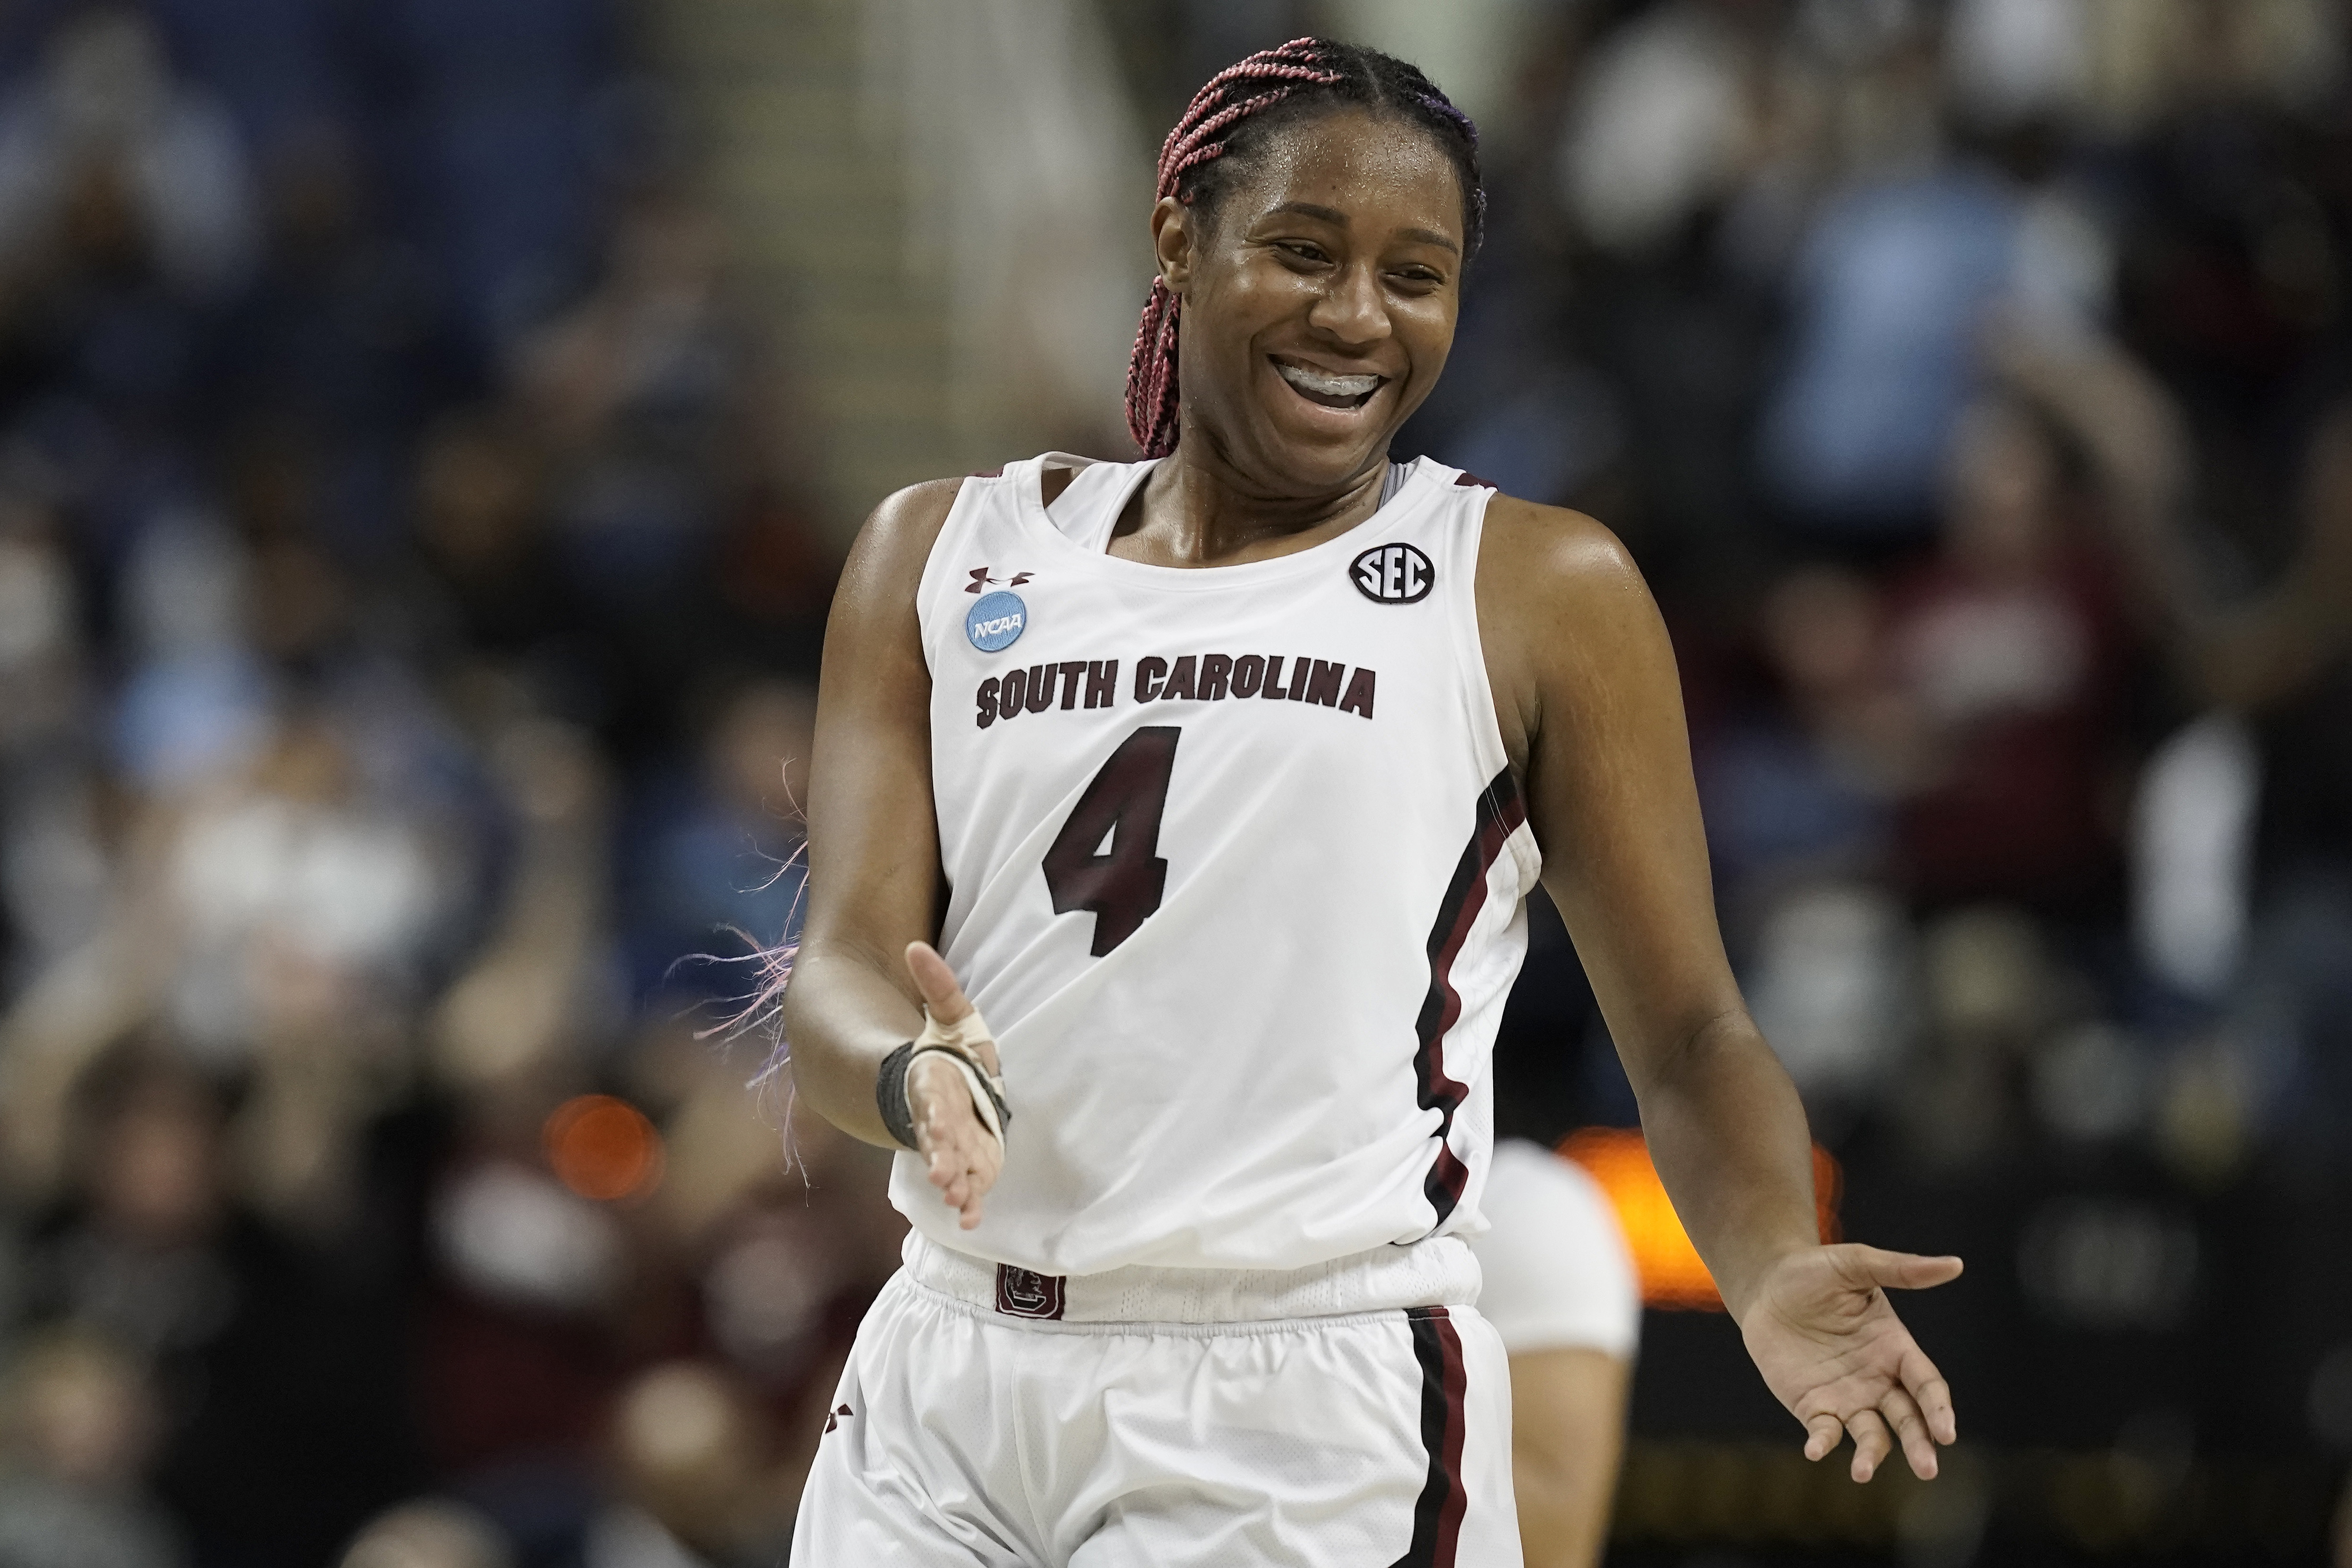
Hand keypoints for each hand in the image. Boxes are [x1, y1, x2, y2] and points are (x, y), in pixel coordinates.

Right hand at [903, 942, 1002, 1230]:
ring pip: (952, 1169)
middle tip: (943, 1178)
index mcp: (933, 1085)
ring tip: (958, 1202)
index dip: (933, 1115)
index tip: (934, 1127)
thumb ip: (937, 984)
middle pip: (938, 1142)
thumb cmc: (949, 1051)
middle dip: (940, 1159)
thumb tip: (915, 946)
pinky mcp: (972, 1164)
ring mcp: (954, 1146)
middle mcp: (940, 1121)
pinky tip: (973, 1221)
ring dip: (955, 1186)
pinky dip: (970, 1205)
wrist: (949, 1086)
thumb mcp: (950, 1015)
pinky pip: (970, 1188)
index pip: (930, 1101)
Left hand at [1739, 1244, 1961, 1481]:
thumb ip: (1901, 1269)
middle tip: (1927, 1470)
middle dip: (1920, 1445)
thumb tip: (1955, 1264)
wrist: (1765, 1286)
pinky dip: (1823, 1443)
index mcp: (1896, 1348)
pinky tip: (1815, 1449)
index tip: (1946, 1432)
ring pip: (1871, 1435)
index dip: (1938, 1409)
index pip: (1927, 1385)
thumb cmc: (1814, 1271)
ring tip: (1862, 1473)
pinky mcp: (1814, 1406)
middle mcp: (1878, 1379)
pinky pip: (1825, 1431)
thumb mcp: (1855, 1264)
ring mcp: (1848, 1397)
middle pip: (1908, 1419)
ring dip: (1871, 1455)